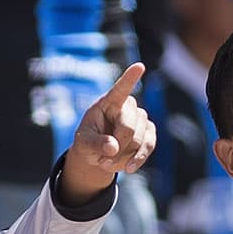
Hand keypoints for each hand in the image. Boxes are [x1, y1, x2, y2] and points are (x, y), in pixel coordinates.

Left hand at [61, 63, 156, 202]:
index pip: (120, 89)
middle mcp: (128, 107)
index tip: (139, 66)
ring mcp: (141, 118)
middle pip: (129, 128)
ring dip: (124, 157)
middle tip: (102, 160)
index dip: (130, 78)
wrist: (99, 155)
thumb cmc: (88, 142)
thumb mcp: (83, 143)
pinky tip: (128, 168)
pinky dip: (138, 160)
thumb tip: (113, 147)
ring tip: (108, 163)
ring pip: (140, 140)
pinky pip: (149, 146)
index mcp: (109, 102)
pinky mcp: (149, 133)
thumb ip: (95, 144)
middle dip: (117, 148)